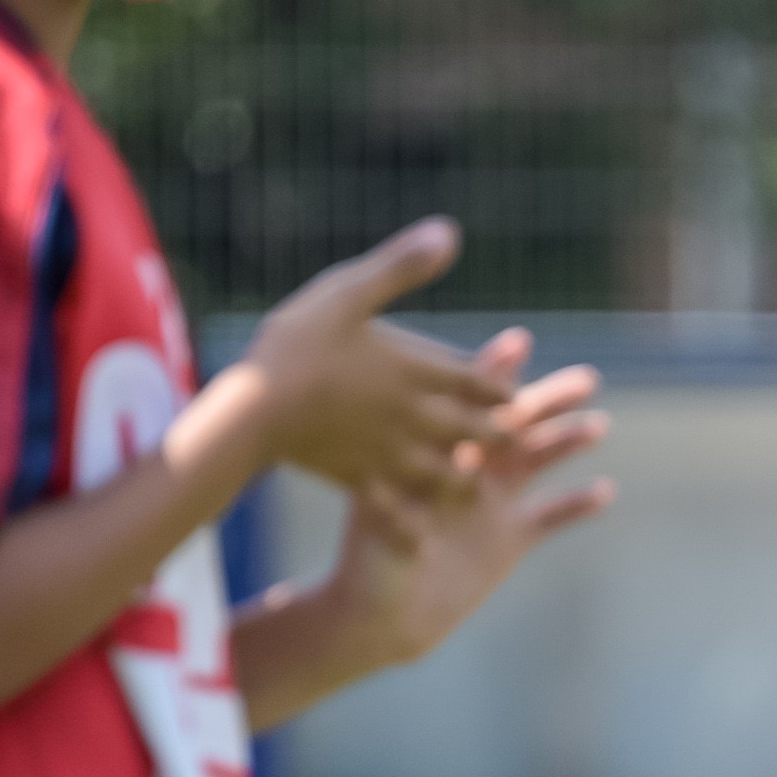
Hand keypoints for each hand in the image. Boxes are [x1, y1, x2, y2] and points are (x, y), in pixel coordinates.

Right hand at [239, 218, 511, 500]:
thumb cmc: (298, 341)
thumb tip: (449, 231)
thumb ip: (401, 265)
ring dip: (466, 480)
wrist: (253, 409)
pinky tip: (421, 545)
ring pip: (447, 477)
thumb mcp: (350, 290)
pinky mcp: (356, 481)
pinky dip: (410, 528)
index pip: (482, 383)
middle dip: (501, 437)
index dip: (505, 389)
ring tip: (477, 487)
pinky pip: (393, 512)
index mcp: (419, 372)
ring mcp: (388, 455)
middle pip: (477, 434)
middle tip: (523, 442)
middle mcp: (415, 419)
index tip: (522, 394)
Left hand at [322, 333, 614, 669]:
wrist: (382, 617)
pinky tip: (606, 491)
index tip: (519, 342)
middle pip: (514, 424)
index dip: (493, 374)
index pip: (466, 404)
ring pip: (536, 462)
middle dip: (549, 400)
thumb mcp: (376, 528)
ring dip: (567, 442)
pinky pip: (551, 515)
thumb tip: (389, 479)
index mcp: (432, 455)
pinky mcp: (510, 539)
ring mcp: (491, 502)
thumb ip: (393, 502)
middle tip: (587, 379)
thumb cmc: (365, 567)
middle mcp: (465, 470)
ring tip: (599, 425)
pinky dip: (577, 505)